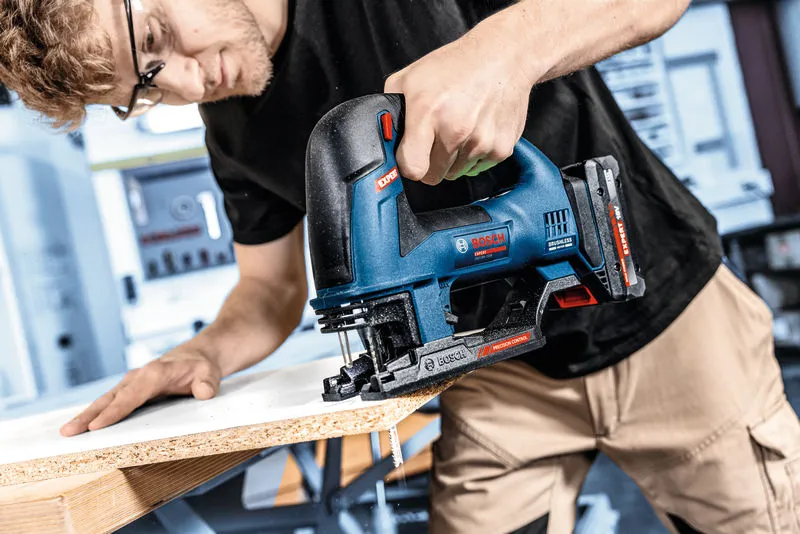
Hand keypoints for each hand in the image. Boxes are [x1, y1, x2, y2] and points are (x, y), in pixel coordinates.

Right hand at [59, 345, 221, 436]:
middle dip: (89, 415)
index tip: (96, 426)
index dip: (115, 411)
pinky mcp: (132, 390)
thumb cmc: (203, 366)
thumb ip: (207, 383)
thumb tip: (204, 393)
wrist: (200, 355)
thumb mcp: (210, 372)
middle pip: (111, 398)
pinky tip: (83, 427)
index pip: (132, 395)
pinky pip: (111, 402)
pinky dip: (96, 413)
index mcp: (156, 373)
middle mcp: (139, 377)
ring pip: (106, 400)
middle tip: (68, 432)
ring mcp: (133, 383)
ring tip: (67, 432)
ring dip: (86, 416)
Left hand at [384, 19, 534, 185]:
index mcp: (428, 113)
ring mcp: (481, 142)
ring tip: (458, 128)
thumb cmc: (456, 66)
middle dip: (430, 161)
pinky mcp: (501, 149)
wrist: (502, 56)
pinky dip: (474, 155)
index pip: (412, 168)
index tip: (410, 156)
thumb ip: (391, 110)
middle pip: (433, 175)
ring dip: (453, 158)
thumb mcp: (410, 78)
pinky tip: (475, 130)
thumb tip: (383, 136)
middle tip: (436, 137)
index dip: (408, 164)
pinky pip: (477, 168)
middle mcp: (456, 130)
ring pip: (455, 173)